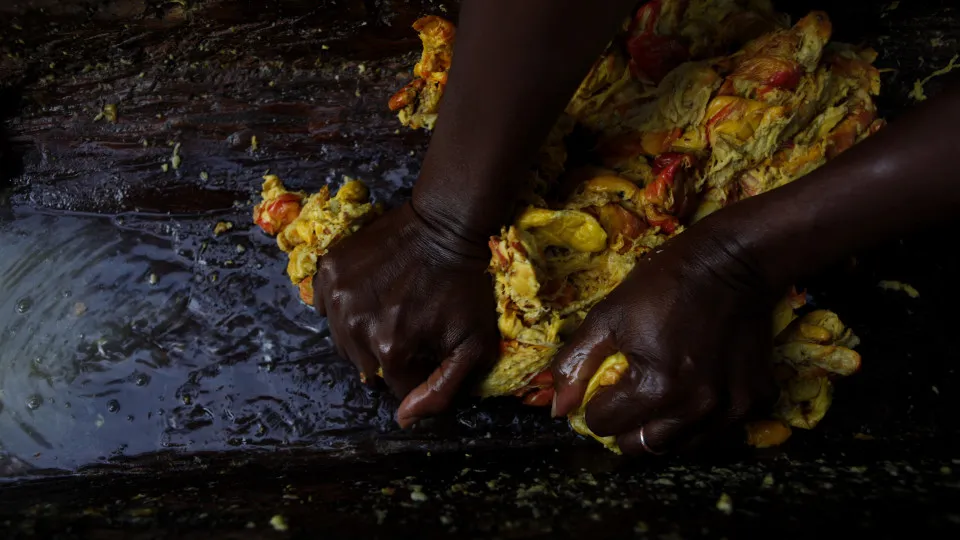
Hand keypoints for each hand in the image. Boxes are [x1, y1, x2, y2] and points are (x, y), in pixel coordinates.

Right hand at [314, 202, 498, 427]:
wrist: (447, 223)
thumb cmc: (466, 284)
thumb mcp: (473, 345)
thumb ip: (441, 391)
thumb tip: (403, 421)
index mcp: (390, 349)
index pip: (398, 386)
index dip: (418, 370)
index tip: (432, 344)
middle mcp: (354, 328)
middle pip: (368, 366)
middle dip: (392, 353)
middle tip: (415, 322)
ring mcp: (336, 297)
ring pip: (344, 341)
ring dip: (366, 333)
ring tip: (393, 308)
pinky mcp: (328, 271)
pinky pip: (327, 308)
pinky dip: (345, 308)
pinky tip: (370, 293)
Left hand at [551, 224, 779, 454]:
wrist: (733, 261)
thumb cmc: (664, 284)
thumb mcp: (607, 315)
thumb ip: (576, 364)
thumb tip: (558, 410)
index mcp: (656, 387)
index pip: (605, 425)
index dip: (595, 406)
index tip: (603, 385)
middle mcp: (696, 408)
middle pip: (642, 446)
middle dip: (625, 426)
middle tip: (626, 397)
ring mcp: (731, 408)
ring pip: (680, 445)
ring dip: (661, 428)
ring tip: (659, 394)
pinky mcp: (756, 399)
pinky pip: (719, 429)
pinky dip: (701, 419)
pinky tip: (695, 389)